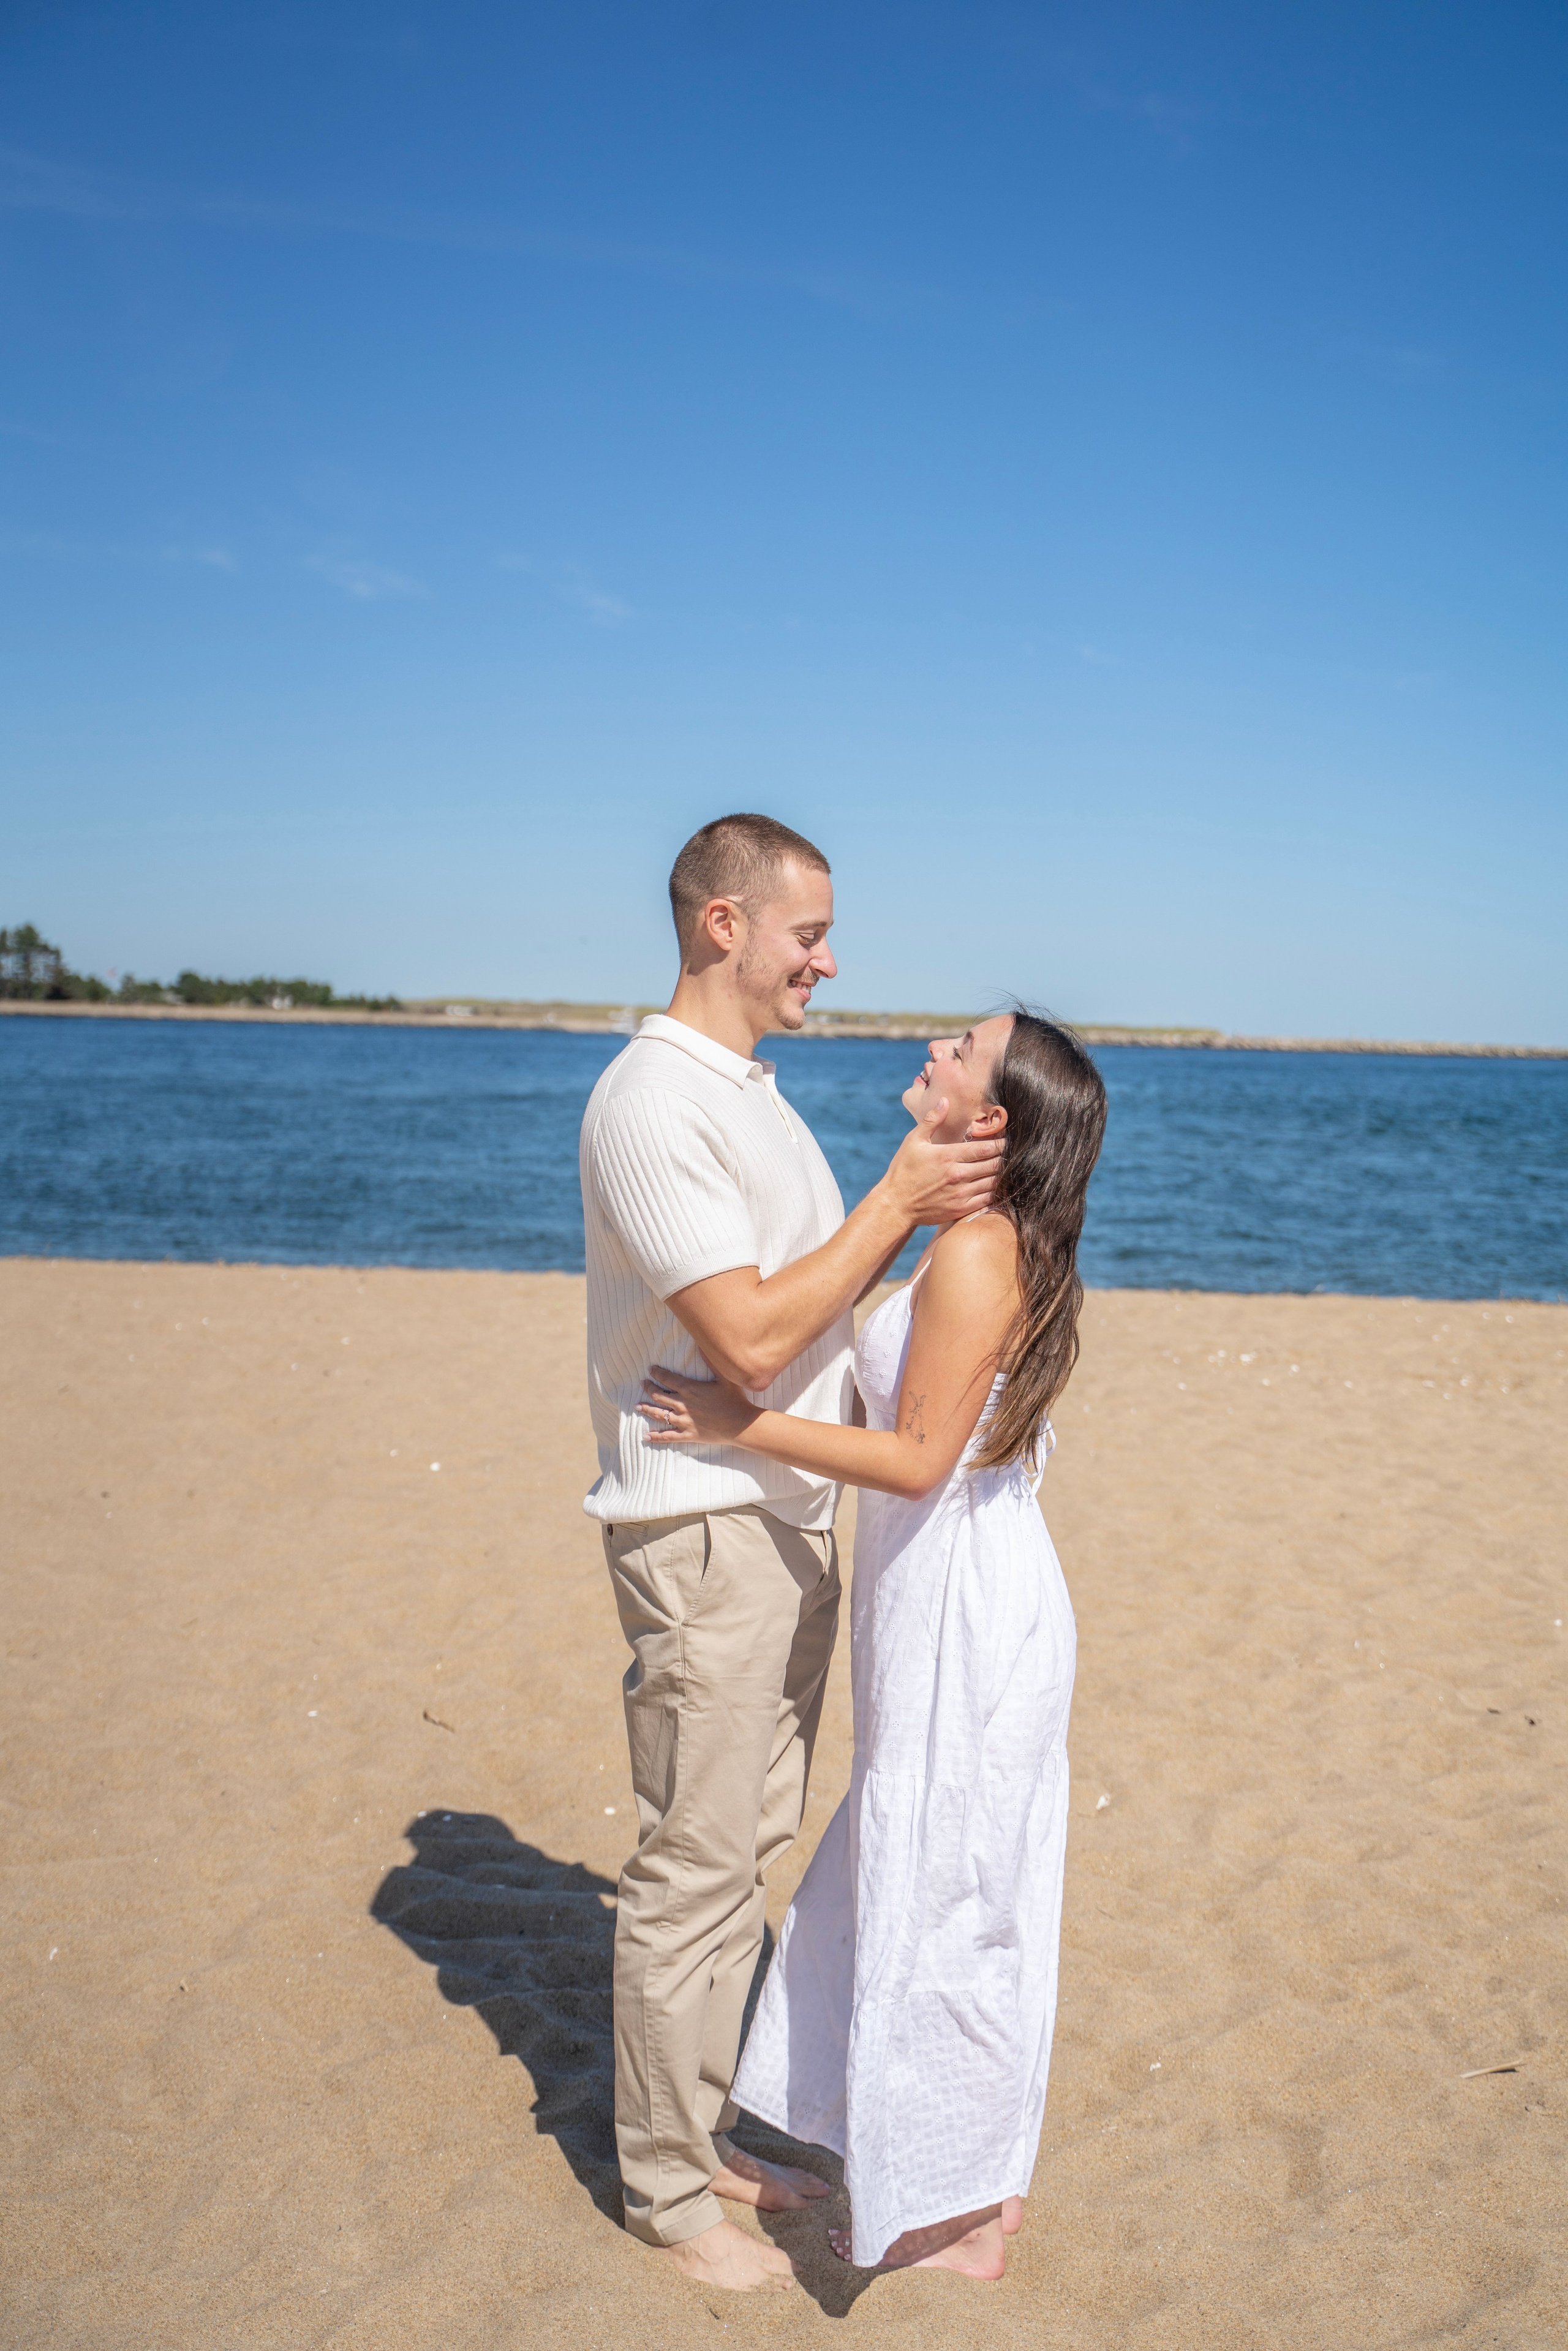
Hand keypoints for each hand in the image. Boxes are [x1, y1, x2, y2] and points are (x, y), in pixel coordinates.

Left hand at [637, 1365, 761, 1446]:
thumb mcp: (725, 1377)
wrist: (741, 1424)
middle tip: (643, 1384)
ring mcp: (684, 1421)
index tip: (651, 1369)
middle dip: (648, 1388)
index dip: (657, 1373)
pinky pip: (667, 1436)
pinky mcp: (687, 1435)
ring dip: (646, 1409)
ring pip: (659, 1414)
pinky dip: (655, 1436)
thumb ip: (712, 1361)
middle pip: (658, 1395)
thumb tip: (703, 1344)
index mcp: (690, 1389)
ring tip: (637, 1405)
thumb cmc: (735, 1399)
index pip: (667, 1378)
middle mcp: (683, 1404)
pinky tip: (645, 1436)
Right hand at [881, 1098, 1004, 1227]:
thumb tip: (945, 1100)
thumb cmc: (903, 1171)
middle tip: (1012, 1152)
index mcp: (948, 1156)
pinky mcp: (960, 1209)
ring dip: (1002, 1174)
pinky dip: (996, 1192)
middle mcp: (958, 1175)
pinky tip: (997, 1186)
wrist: (896, 1205)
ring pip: (993, 1182)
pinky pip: (987, 1200)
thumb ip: (931, 1120)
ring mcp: (961, 1193)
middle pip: (993, 1164)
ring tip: (1008, 1167)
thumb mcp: (914, 1141)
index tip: (1008, 1139)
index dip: (1001, 1143)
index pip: (985, 1147)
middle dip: (1005, 1157)